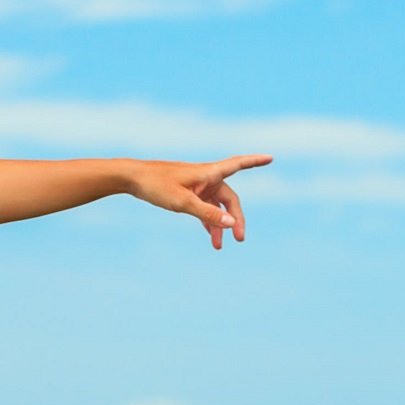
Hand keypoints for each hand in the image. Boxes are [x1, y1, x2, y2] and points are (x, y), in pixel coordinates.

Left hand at [125, 155, 271, 249]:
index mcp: (208, 173)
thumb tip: (233, 225)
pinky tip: (211, 238)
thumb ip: (208, 214)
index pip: (238, 164)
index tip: (271, 158)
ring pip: (217, 207)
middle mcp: (206, 177)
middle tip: (240, 239)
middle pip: (230, 199)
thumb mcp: (183, 203)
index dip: (255, 161)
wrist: (133, 179)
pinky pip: (205, 208)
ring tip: (219, 247)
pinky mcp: (189, 192)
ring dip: (221, 225)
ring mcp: (198, 185)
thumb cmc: (157, 185)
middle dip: (236, 219)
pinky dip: (209, 222)